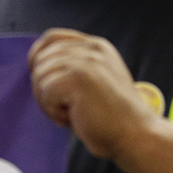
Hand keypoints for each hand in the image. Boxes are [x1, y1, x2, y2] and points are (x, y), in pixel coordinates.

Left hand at [27, 28, 158, 161]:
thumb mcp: (95, 81)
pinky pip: (45, 91)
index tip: (36, 75)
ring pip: (40, 76)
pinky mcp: (78, 78)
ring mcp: (86, 62)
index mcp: (96, 46)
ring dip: (47, 102)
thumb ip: (72, 67)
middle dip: (42, 86)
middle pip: (41, 58)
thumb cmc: (112, 117)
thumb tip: (36, 65)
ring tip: (69, 115)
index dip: (37, 54)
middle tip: (62, 108)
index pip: (52, 37)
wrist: (136, 136)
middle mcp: (91, 49)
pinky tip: (71, 118)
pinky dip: (52, 110)